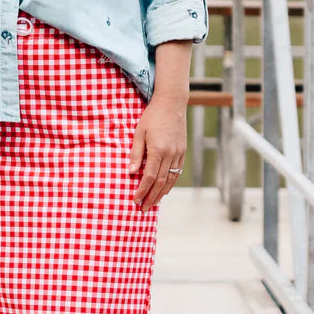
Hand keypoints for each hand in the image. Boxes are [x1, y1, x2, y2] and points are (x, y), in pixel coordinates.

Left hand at [128, 91, 186, 210]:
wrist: (172, 103)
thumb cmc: (152, 116)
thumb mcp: (139, 133)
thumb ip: (135, 153)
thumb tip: (130, 172)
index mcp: (158, 150)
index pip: (149, 177)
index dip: (142, 190)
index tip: (135, 200)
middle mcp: (170, 154)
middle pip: (161, 183)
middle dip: (151, 198)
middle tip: (143, 209)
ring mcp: (179, 154)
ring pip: (171, 180)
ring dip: (161, 194)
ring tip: (153, 203)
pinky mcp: (183, 152)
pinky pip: (177, 173)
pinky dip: (170, 184)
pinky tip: (164, 191)